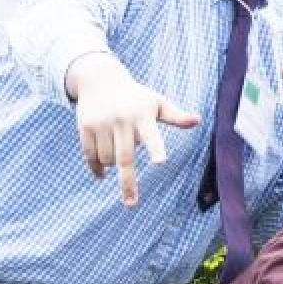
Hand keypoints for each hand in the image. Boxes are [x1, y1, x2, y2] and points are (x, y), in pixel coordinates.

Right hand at [66, 53, 199, 206]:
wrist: (99, 80)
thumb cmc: (136, 96)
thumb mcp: (157, 103)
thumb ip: (176, 116)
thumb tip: (197, 120)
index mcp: (143, 116)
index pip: (152, 135)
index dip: (156, 148)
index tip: (160, 162)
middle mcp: (121, 120)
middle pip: (125, 158)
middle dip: (128, 183)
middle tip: (132, 204)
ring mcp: (101, 123)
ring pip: (108, 159)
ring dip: (114, 166)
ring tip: (119, 149)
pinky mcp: (85, 127)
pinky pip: (90, 156)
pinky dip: (97, 168)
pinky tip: (101, 174)